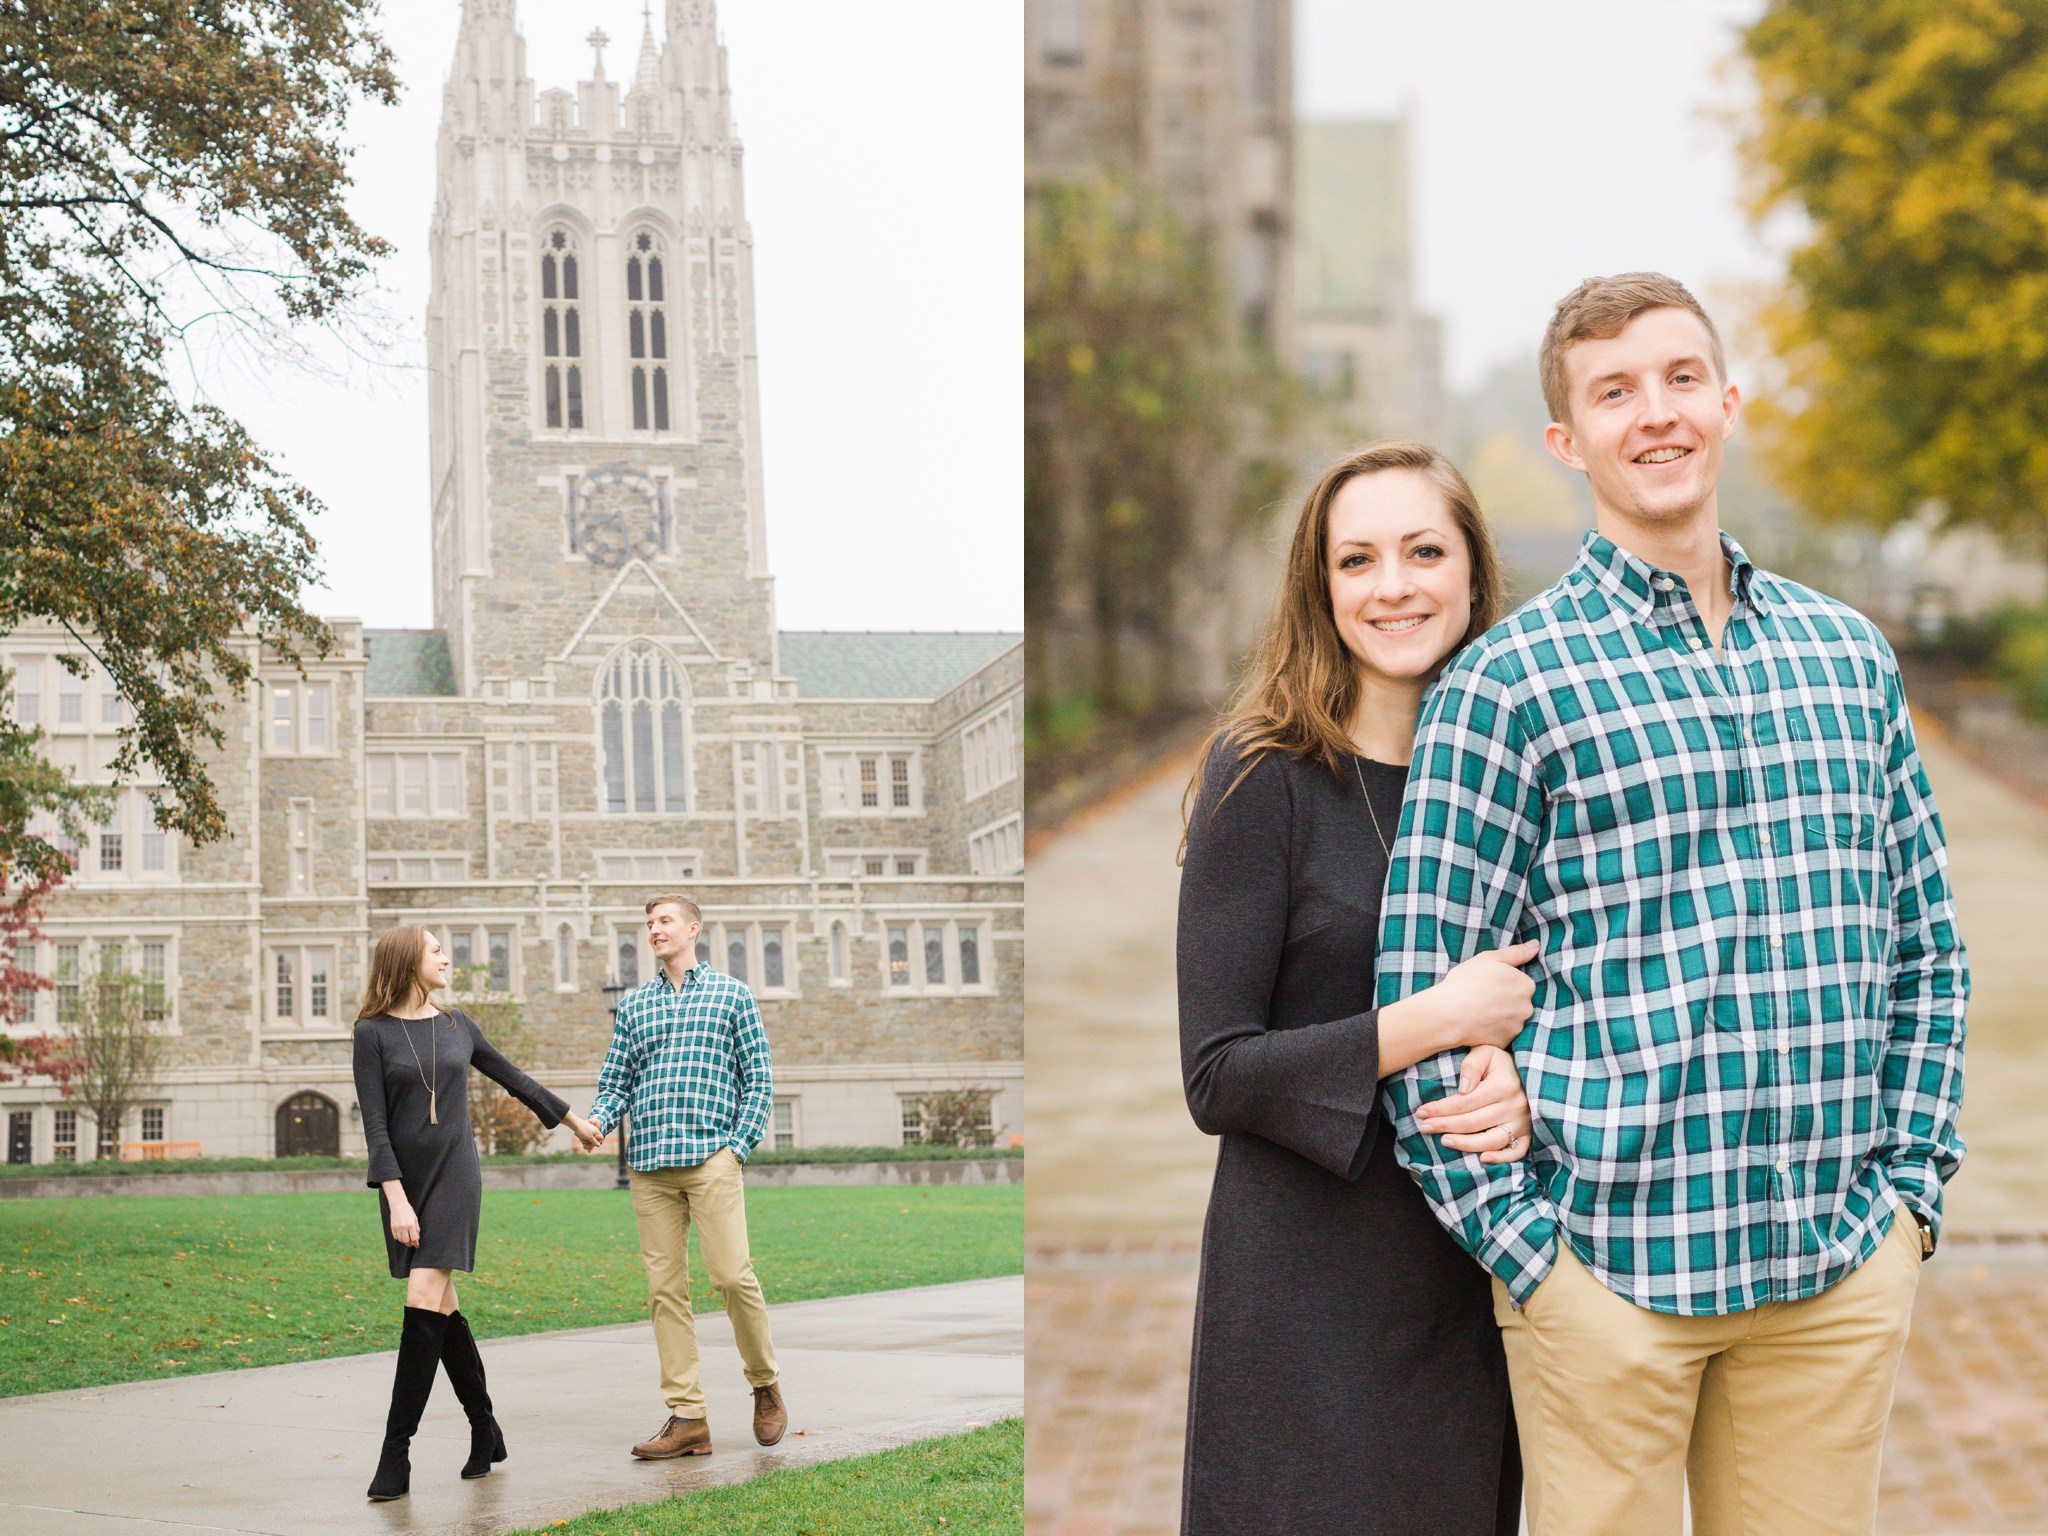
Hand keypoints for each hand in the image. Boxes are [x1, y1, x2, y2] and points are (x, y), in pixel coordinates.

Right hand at [388, 1201, 420, 1246]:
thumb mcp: (415, 1218)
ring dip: (404, 1241)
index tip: (417, 1245)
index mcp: (411, 1224)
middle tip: (411, 1243)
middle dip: (410, 1243)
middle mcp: (404, 1227)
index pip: (414, 1238)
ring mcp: (397, 1228)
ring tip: (407, 1239)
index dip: (416, 1243)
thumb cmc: (408, 1211)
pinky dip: (399, 1238)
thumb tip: (417, 1238)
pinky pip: (395, 1237)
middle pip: (406, 1241)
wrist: (398, 1205)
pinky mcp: (392, 1228)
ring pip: (400, 1240)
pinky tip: (401, 1236)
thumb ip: (416, 1228)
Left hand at [566, 1113, 603, 1152]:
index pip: (599, 1139)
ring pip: (588, 1140)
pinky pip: (585, 1138)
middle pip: (593, 1141)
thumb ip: (594, 1141)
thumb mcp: (589, 1137)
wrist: (575, 1124)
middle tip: (584, 1147)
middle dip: (589, 1144)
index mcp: (597, 1132)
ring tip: (581, 1139)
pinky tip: (580, 1139)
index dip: (595, 1144)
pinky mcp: (585, 1132)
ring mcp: (589, 1132)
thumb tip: (599, 1145)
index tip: (591, 1146)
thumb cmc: (583, 1130)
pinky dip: (582, 1139)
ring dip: (584, 1141)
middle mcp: (594, 1131)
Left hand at [1415, 1044, 1532, 1164]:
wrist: (1530, 1071)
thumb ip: (1472, 1065)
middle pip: (1473, 1122)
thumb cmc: (1500, 1062)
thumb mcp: (1486, 1052)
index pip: (1465, 1102)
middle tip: (1423, 1127)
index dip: (1441, 1109)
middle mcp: (1514, 1106)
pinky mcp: (1528, 1134)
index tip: (1421, 1112)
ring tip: (1444, 1141)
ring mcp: (1522, 1122)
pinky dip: (1502, 1158)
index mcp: (1503, 1085)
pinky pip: (1517, 1152)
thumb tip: (1463, 1089)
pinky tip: (1483, 1159)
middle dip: (1444, 1126)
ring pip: (1492, 1140)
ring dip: (1466, 1144)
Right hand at [1425, 940, 1539, 1050]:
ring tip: (1479, 1012)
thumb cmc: (1466, 982)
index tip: (1489, 983)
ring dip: (1500, 1016)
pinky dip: (1493, 1030)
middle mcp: (1527, 1007)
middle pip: (1519, 1002)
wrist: (1447, 1013)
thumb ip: (1517, 953)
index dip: (1505, 983)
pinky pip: (1501, 1034)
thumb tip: (1536, 945)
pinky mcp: (1505, 1042)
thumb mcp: (1490, 959)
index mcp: (1526, 985)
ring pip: (1511, 1019)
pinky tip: (1478, 1024)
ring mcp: (1516, 1027)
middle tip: (1483, 997)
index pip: (1522, 983)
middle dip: (1505, 1000)